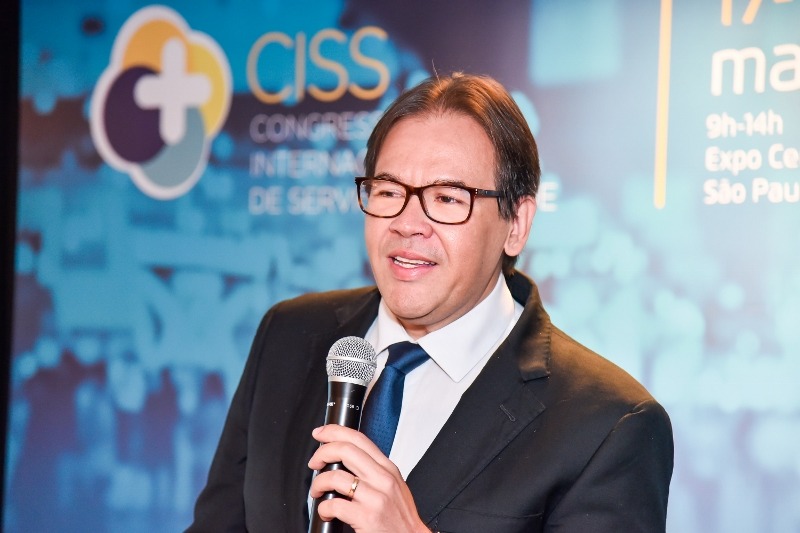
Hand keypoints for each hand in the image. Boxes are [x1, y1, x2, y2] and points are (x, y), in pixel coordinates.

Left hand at [308, 424, 429, 532]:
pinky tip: (326, 511)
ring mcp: (375, 498)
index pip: (359, 439)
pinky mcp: (367, 517)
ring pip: (335, 477)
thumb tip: (346, 460)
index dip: (335, 431)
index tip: (321, 433)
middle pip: (346, 450)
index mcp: (388, 469)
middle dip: (322, 452)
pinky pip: (334, 504)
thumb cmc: (400, 517)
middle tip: (314, 462)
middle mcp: (382, 479)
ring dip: (318, 482)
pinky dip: (323, 507)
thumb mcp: (394, 486)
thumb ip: (374, 471)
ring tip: (317, 491)